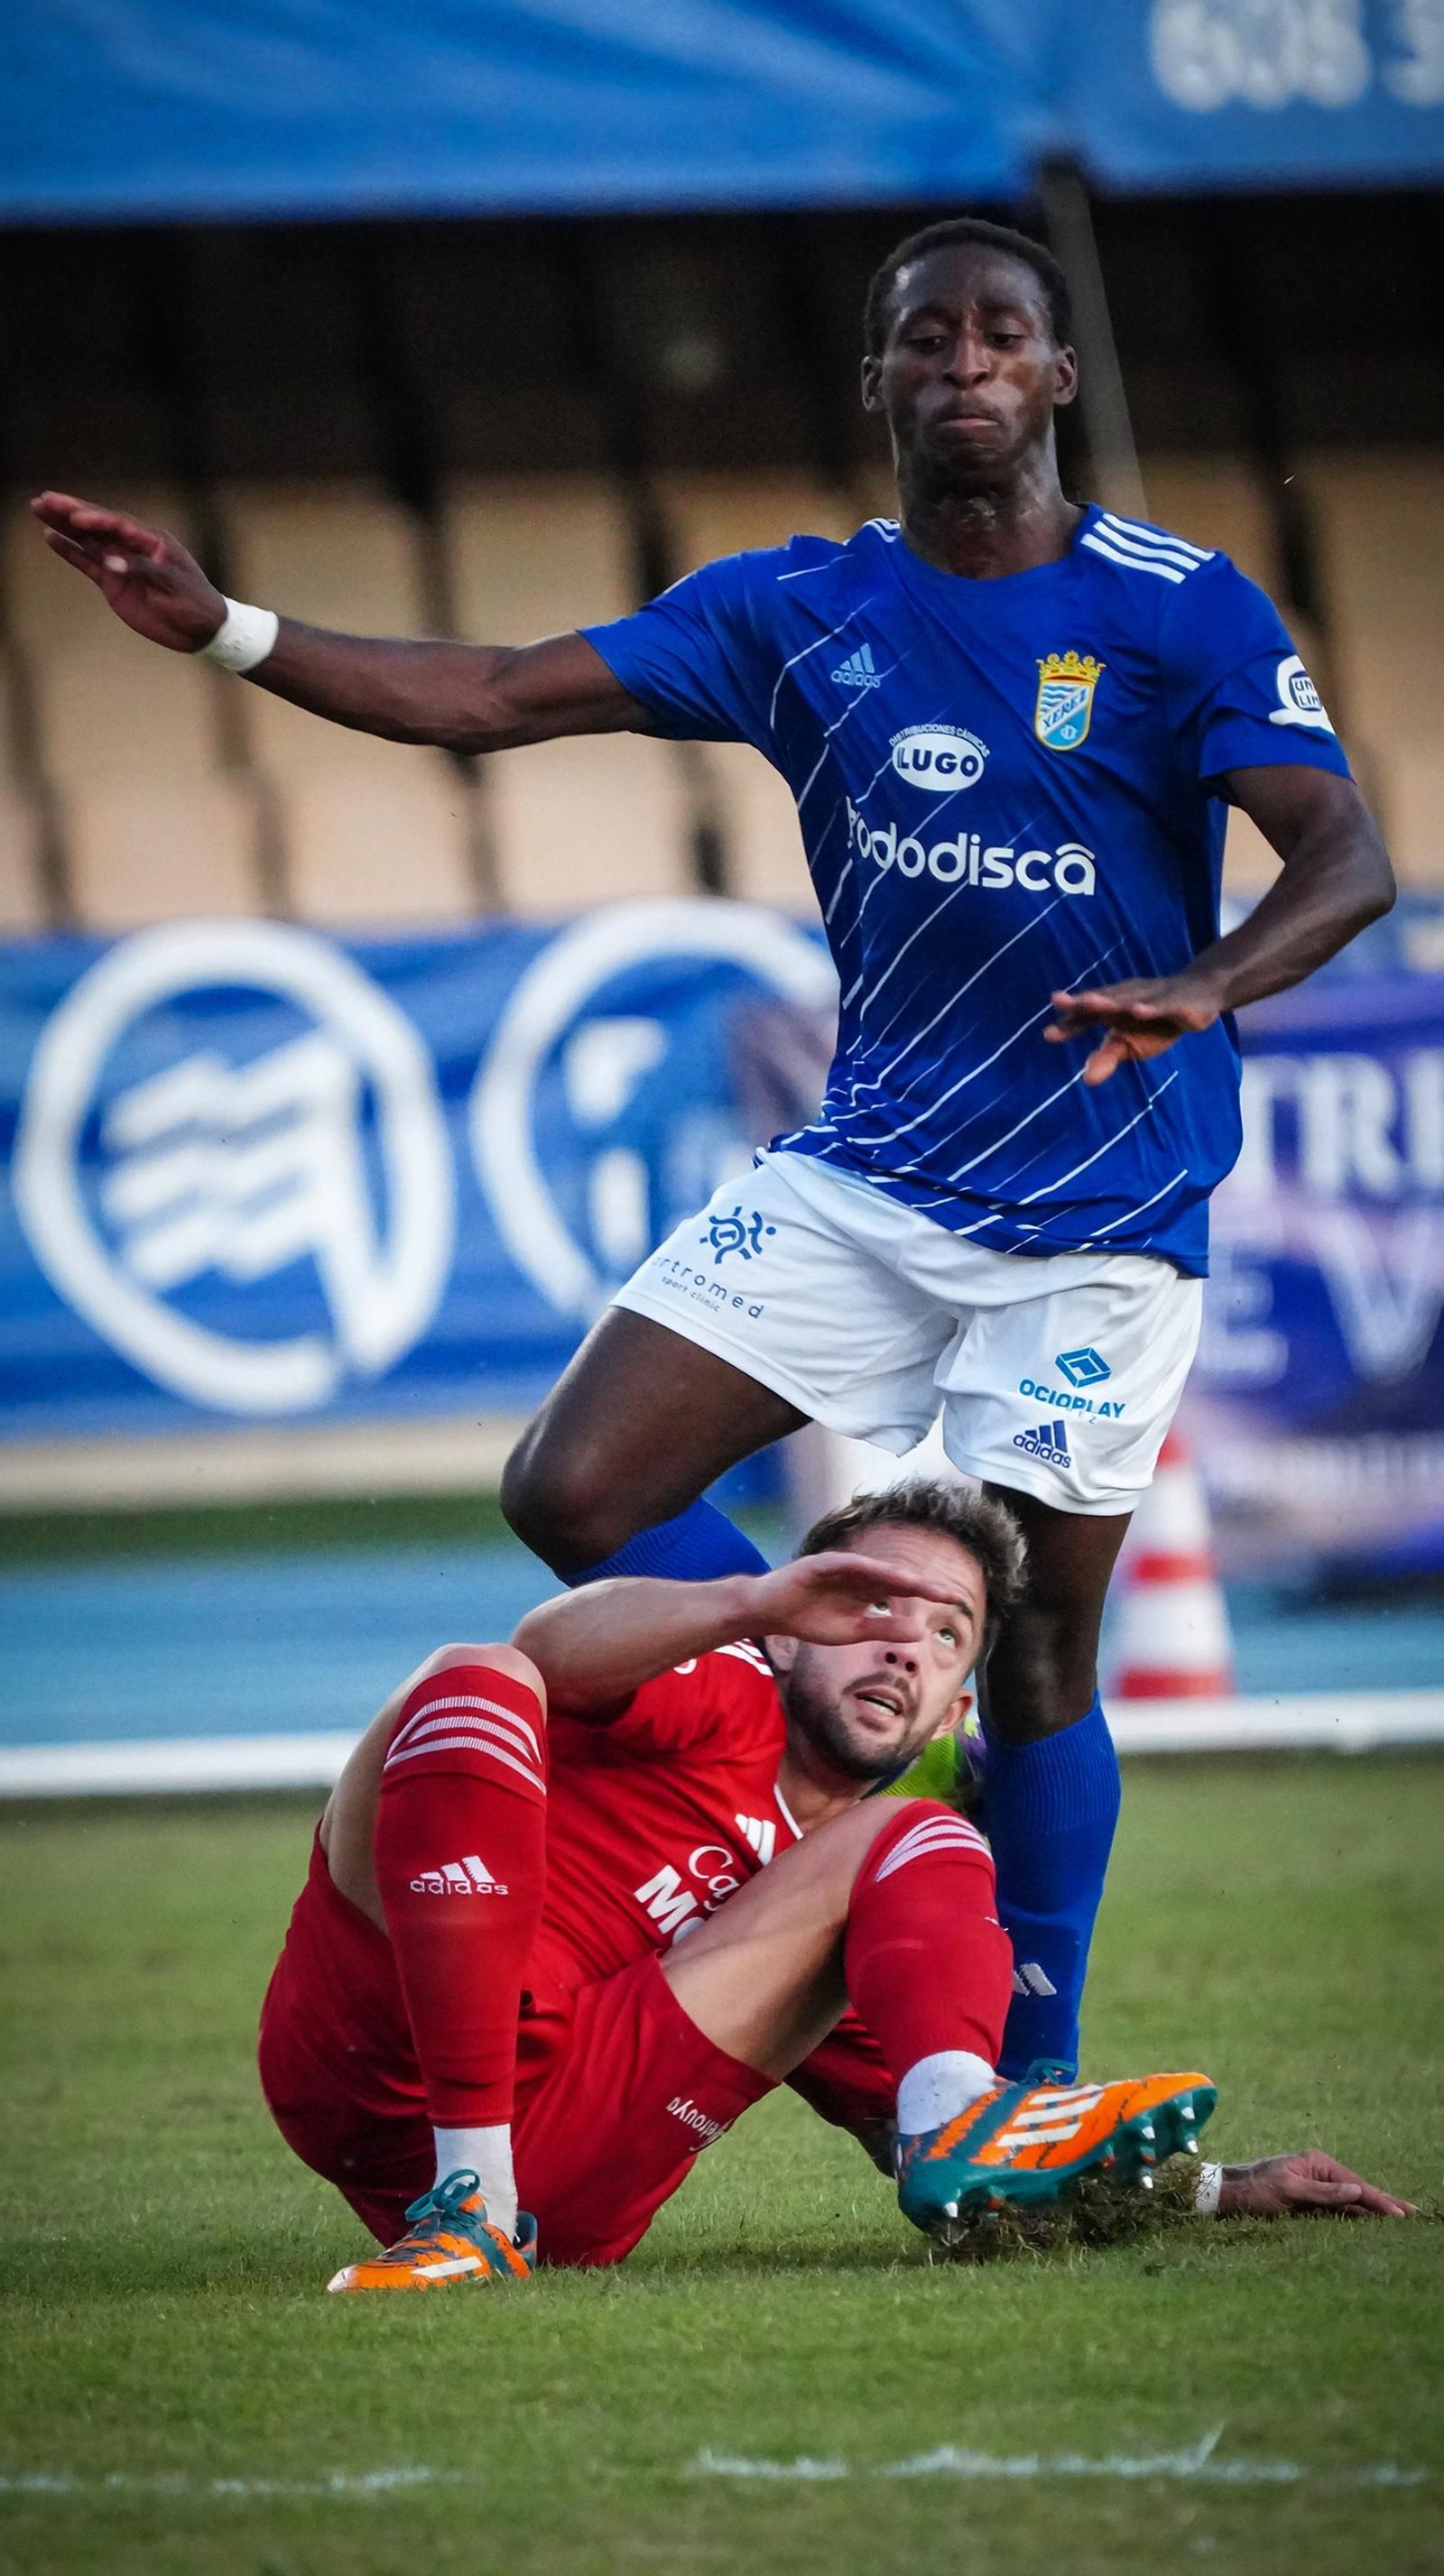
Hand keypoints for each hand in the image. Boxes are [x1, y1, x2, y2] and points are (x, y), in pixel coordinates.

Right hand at [29, 491, 226, 652]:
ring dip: (64, 526)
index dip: (97, 519)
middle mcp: (133, 546)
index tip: (76, 517)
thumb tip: (110, 562)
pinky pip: (87, 563)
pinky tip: (51, 538)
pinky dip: (70, 552)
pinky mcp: (113, 582)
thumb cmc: (195, 603)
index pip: (119, 524)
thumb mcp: (174, 585)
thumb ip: (143, 571)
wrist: (201, 629)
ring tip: (39, 509)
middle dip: (70, 511)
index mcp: (153, 541)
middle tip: (44, 498)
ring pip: (87, 539)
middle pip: (98, 524)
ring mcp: (121, 563)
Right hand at [745, 1550, 961, 1647]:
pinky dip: (858, 1567)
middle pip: (894, 1577)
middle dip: (919, 1584)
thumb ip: (884, 1628)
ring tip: (917, 1582)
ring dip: (894, 1575)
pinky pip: (842, 1565)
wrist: (770, 1613)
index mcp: (868, 1590)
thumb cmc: (809, 1619)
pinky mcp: (818, 1564)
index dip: (926, 1594)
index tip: (954, 1601)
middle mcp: (858, 1575)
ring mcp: (839, 1567)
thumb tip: (920, 1631)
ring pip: (872, 1569)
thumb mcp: (853, 1631)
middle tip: (947, 1592)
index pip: (902, 1590)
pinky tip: (876, 1571)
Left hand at [1044, 971, 1225, 1086]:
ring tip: (1089, 1001)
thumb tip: (1086, 1080)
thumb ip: (1107, 1058)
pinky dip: (1151, 1007)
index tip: (1049, 1034)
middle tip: (1060, 1001)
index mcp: (1113, 1007)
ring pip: (1129, 999)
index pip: (1087, 1016)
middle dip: (1083, 1000)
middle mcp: (1129, 997)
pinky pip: (1163, 1006)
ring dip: (1110, 1000)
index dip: (1069, 1024)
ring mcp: (1153, 998)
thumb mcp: (1129, 1044)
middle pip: (1103, 998)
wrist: (1199, 996)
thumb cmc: (1154, 1022)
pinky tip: (1138, 1011)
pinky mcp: (1178, 1003)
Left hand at [1219, 2150, 1416, 2219]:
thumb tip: (1358, 2190)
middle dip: (1384, 2202)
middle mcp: (1319, 2172)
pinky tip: (1369, 2221)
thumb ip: (1324, 2193)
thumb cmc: (1254, 2190)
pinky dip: (1356, 2215)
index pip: (1356, 2184)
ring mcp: (1315, 2187)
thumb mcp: (1289, 2190)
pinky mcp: (1308, 2201)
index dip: (1380, 2201)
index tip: (1402, 2214)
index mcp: (1317, 2163)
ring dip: (1373, 2209)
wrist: (1227, 2195)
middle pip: (1358, 2190)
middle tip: (1413, 2213)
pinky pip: (1339, 2209)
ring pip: (1351, 2200)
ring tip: (1398, 2217)